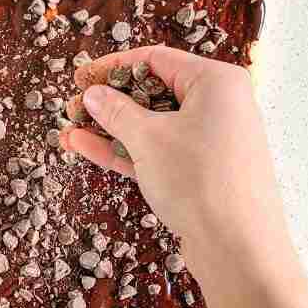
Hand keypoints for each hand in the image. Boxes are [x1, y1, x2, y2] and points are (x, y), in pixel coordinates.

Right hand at [60, 45, 291, 281]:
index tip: (81, 77)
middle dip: (109, 102)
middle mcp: (218, 106)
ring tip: (69, 131)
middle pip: (153, 92)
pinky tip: (87, 148)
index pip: (156, 59)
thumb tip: (94, 94)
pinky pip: (159, 152)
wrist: (238, 249)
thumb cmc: (201, 182)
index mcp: (216, 82)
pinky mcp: (201, 172)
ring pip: (152, 126)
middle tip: (72, 108)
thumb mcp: (149, 139)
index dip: (113, 67)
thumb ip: (117, 112)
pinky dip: (126, 151)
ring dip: (110, 129)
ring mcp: (210, 141)